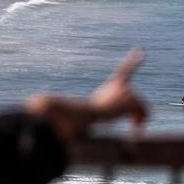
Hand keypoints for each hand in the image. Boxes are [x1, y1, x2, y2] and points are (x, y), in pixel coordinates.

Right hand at [25, 49, 148, 140]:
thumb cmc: (82, 113)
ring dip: (139, 120)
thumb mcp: (78, 113)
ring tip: (133, 130)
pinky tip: (135, 131)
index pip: (126, 70)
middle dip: (136, 114)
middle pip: (137, 100)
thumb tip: (37, 110)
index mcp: (114, 84)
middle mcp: (124, 86)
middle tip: (134, 128)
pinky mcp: (134, 100)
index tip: (140, 53)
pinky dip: (142, 122)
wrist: (88, 112)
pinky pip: (146, 112)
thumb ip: (62, 112)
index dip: (133, 61)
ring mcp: (130, 92)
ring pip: (142, 108)